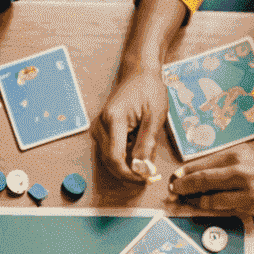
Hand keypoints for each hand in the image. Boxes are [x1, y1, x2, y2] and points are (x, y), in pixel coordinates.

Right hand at [92, 63, 165, 181]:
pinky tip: (137, 148)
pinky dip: (124, 156)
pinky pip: (110, 151)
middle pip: (110, 161)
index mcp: (113, 120)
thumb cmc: (148, 90)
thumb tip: (142, 170)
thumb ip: (146, 145)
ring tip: (146, 157)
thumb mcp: (154, 117)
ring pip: (110, 158)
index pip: (115, 158)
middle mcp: (100, 126)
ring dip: (127, 164)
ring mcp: (98, 128)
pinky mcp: (101, 131)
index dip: (129, 173)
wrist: (139, 73)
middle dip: (129, 172)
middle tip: (149, 174)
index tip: (144, 179)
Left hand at [167, 147, 253, 214]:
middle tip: (173, 191)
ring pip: (210, 198)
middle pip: (202, 180)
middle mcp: (240, 170)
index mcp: (237, 153)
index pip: (202, 164)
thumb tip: (196, 169)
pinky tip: (203, 205)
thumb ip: (223, 159)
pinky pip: (223, 208)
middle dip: (183, 187)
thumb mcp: (247, 152)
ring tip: (185, 200)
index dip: (184, 173)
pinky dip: (210, 207)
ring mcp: (245, 189)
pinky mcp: (250, 205)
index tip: (174, 177)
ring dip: (194, 201)